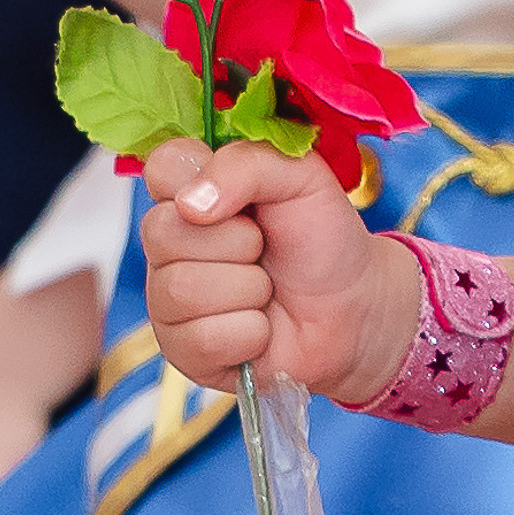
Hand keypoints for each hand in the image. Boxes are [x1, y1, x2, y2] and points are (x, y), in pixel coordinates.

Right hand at [143, 138, 418, 409]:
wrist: (352, 306)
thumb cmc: (321, 238)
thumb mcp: (301, 177)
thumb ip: (246, 166)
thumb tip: (190, 204)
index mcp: (192, 188)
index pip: (161, 165)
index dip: (199, 179)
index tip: (243, 198)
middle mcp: (170, 241)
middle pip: (163, 232)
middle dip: (238, 242)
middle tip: (264, 247)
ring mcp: (168, 296)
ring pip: (181, 290)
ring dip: (248, 290)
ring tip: (267, 289)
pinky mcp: (182, 349)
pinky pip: (200, 339)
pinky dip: (249, 333)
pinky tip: (262, 326)